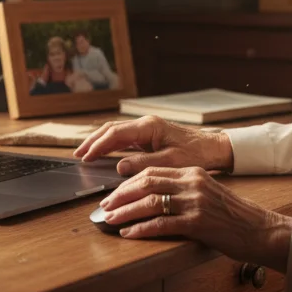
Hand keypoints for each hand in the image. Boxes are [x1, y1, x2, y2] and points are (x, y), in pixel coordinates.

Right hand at [74, 115, 233, 176]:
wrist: (214, 148)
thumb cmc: (197, 154)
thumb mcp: (171, 162)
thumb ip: (144, 164)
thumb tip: (119, 166)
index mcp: (149, 127)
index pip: (115, 134)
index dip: (97, 145)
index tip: (85, 157)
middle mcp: (146, 124)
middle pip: (111, 129)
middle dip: (93, 141)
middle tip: (78, 154)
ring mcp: (147, 129)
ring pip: (116, 132)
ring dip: (100, 141)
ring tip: (85, 153)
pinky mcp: (150, 136)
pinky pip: (125, 138)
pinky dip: (111, 144)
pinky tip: (104, 152)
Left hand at [99, 166, 291, 271]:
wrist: (260, 230)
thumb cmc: (233, 216)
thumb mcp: (207, 193)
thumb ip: (183, 191)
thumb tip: (152, 199)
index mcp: (193, 173)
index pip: (152, 171)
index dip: (128, 183)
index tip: (114, 194)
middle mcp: (192, 183)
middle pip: (146, 183)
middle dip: (121, 195)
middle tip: (105, 206)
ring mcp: (195, 202)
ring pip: (150, 202)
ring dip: (126, 211)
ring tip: (110, 219)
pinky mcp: (197, 223)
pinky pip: (161, 224)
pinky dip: (141, 229)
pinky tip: (129, 233)